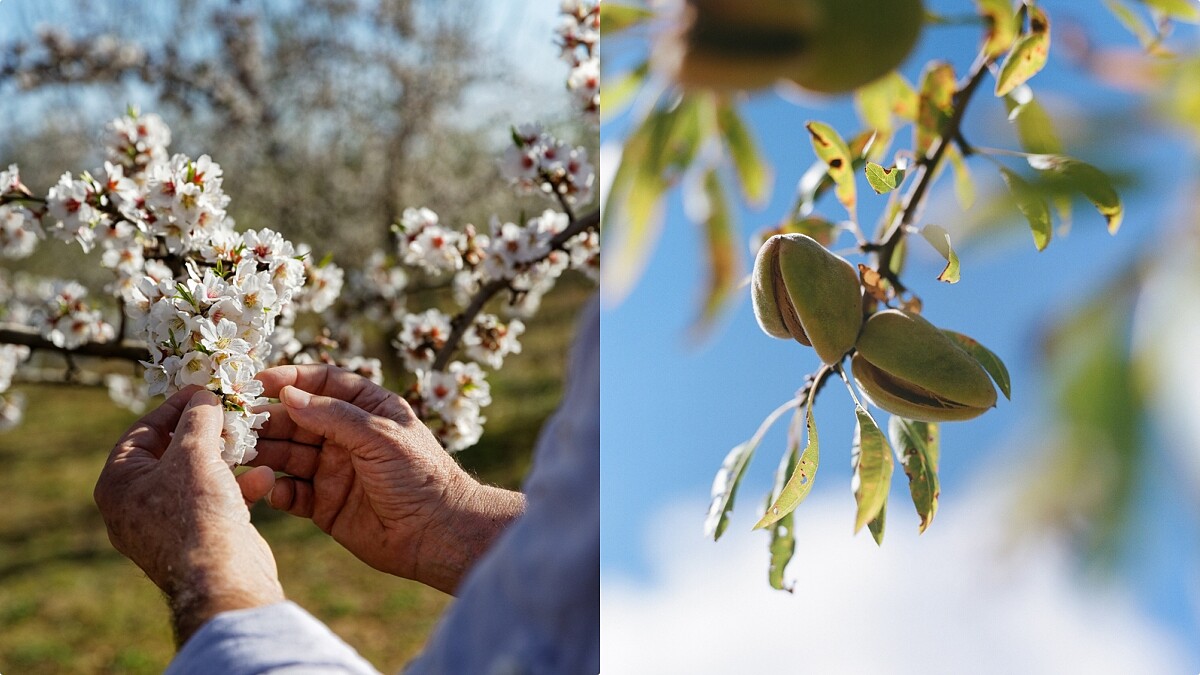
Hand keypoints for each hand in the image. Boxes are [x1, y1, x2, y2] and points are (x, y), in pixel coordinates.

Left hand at [94, 387, 284, 644]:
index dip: (174, 406)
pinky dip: (238, 486)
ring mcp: (168, 524)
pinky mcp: (200, 537)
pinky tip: (263, 477)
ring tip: (251, 440)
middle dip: (207, 431)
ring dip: (228, 457)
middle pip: (172, 452)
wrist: (222, 578)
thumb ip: (198, 418)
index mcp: (118, 484)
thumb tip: (203, 396)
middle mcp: (136, 505)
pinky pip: (215, 501)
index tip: (204, 389)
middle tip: (232, 411)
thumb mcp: (194, 453)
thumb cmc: (197, 513)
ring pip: (198, 475)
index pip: (142, 431)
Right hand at [252, 365, 524, 593]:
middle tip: (234, 421)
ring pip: (286, 454)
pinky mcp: (324, 504)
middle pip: (296, 419)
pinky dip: (272, 489)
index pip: (323, 384)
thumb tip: (288, 395)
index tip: (258, 380)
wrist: (436, 532)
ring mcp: (332, 471)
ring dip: (262, 452)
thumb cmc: (420, 474)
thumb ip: (332, 415)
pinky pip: (289, 492)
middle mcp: (346, 437)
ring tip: (236, 451)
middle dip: (266, 418)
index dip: (292, 379)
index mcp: (367, 410)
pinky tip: (264, 487)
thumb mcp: (380, 435)